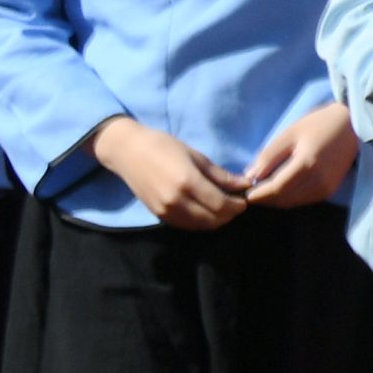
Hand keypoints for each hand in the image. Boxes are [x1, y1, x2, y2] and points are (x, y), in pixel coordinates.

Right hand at [93, 117, 245, 228]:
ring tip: (224, 207)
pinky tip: (206, 210)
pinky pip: (186, 225)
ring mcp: (166, 211)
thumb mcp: (196, 156)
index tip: (245, 199)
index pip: (222, 205)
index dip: (238, 205)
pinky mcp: (159, 215)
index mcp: (188, 182)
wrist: (127, 152)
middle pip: (214, 219)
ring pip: (201, 226)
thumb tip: (245, 185)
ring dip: (217, 220)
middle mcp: (177, 201)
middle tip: (237, 203)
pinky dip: (201, 222)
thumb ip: (220, 175)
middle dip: (230, 214)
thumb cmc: (163, 146)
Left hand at [240, 101, 359, 210]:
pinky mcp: (330, 191)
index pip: (276, 189)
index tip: (244, 193)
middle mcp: (318, 182)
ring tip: (263, 190)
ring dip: (276, 200)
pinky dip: (289, 197)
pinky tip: (281, 189)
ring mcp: (326, 189)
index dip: (258, 194)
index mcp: (307, 165)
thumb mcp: (289, 134)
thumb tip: (250, 176)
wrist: (352, 126)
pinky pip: (304, 200)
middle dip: (265, 199)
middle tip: (250, 192)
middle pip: (284, 199)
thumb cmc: (318, 124)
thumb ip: (269, 156)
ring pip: (293, 202)